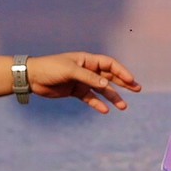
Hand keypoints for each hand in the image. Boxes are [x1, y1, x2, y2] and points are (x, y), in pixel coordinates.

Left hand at [27, 52, 141, 111]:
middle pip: (110, 76)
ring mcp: (82, 81)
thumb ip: (89, 77)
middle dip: (124, 83)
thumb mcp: (70, 71)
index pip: (109, 64)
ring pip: (102, 89)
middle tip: (137, 89)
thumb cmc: (51, 69)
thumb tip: (106, 83)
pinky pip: (90, 98)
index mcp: (87, 60)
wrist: (32, 77)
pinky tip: (105, 110)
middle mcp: (87, 69)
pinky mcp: (75, 91)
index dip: (121, 72)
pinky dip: (97, 104)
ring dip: (113, 97)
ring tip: (123, 106)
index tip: (131, 80)